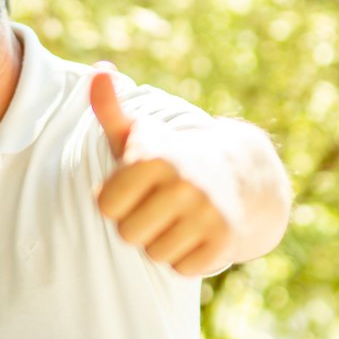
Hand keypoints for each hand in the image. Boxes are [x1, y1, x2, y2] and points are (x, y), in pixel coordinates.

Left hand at [90, 65, 238, 275]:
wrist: (240, 176)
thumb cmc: (171, 159)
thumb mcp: (140, 134)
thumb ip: (110, 108)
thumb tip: (98, 70)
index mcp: (154, 158)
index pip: (106, 206)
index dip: (118, 201)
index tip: (136, 188)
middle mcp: (183, 184)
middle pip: (128, 234)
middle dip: (139, 224)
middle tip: (159, 206)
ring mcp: (207, 213)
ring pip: (155, 253)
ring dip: (163, 242)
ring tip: (178, 219)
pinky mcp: (224, 240)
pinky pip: (183, 268)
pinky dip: (187, 258)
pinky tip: (197, 234)